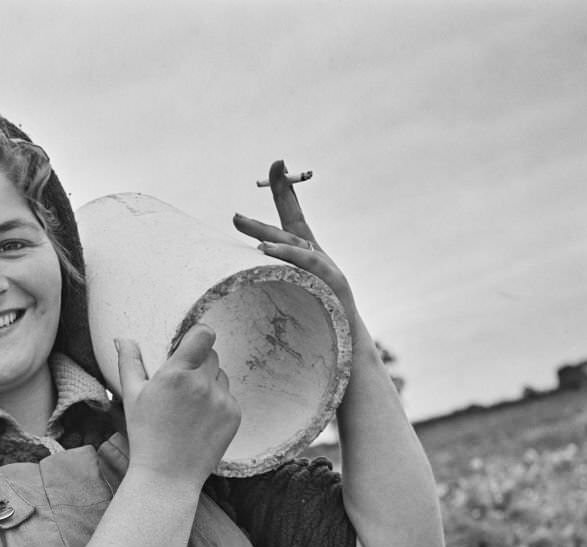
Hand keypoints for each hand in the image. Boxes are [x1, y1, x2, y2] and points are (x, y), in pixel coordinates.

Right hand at [116, 324, 240, 488]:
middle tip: (182, 385)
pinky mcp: (234, 415)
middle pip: (212, 354)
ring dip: (209, 383)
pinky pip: (228, 396)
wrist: (167, 476)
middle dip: (199, 362)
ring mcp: (222, 400)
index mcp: (176, 374)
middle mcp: (202, 384)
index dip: (199, 335)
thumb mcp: (131, 396)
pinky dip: (217, 403)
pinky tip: (199, 422)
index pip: (204, 335)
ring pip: (221, 376)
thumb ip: (129, 362)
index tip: (191, 344)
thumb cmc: (145, 436)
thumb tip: (122, 339)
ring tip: (189, 408)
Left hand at [233, 159, 357, 321]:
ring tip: (239, 222)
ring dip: (264, 231)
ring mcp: (326, 266)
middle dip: (275, 198)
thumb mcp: (293, 295)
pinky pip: (305, 263)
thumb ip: (275, 278)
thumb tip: (245, 269)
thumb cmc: (318, 321)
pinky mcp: (331, 280)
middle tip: (247, 184)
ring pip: (293, 242)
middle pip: (290, 222)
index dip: (285, 189)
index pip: (294, 214)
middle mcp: (317, 254)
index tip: (276, 163)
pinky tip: (263, 250)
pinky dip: (285, 254)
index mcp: (307, 253)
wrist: (347, 342)